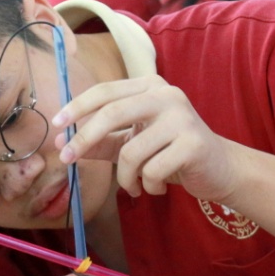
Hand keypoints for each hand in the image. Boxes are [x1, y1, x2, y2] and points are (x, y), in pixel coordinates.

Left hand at [52, 74, 242, 202]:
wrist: (219, 169)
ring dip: (125, 178)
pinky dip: (147, 186)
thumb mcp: (132, 143)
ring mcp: (182, 118)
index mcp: (149, 87)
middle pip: (112, 114)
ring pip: (130, 152)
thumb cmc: (170, 153)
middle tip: (66, 160)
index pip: (105, 92)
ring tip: (134, 186)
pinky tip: (158, 188)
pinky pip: (151, 171)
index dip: (77, 108)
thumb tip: (63, 144)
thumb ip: (101, 140)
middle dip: (83, 139)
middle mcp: (166, 95)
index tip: (55, 126)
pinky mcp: (193, 144)